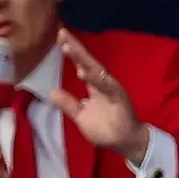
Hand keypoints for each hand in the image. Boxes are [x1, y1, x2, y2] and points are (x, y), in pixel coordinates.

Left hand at [46, 29, 148, 161]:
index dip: (72, 51)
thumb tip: (51, 92)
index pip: (82, 64)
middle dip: (75, 47)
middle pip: (88, 62)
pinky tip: (84, 71)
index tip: (60, 37)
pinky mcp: (120, 99)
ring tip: (68, 47)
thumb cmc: (106, 129)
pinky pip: (107, 87)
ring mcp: (112, 90)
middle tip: (61, 33)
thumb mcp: (81, 116)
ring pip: (96, 71)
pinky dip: (96, 79)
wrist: (127, 144)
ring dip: (82, 59)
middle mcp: (103, 84)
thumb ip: (68, 104)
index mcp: (95, 86)